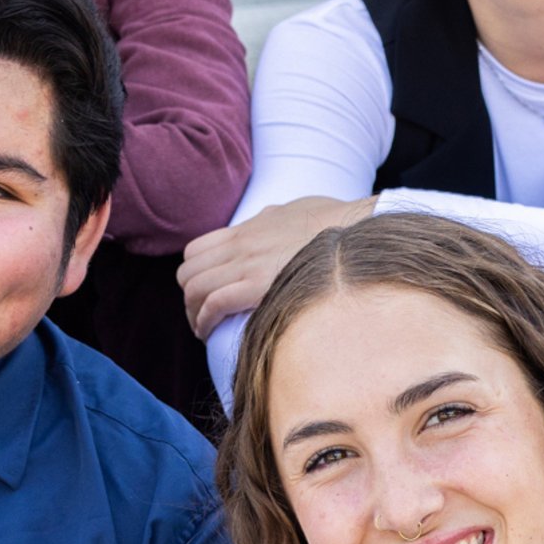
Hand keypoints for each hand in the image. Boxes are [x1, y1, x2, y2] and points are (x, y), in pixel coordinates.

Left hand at [177, 195, 373, 336]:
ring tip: (204, 330)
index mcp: (246, 230)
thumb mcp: (294, 211)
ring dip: (194, 314)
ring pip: (194, 290)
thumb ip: (274, 220)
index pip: (195, 251)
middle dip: (190, 298)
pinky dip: (205, 320)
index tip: (204, 295)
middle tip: (202, 317)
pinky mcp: (257, 285)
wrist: (356, 229)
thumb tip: (271, 221)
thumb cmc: (334, 222)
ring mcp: (247, 264)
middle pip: (187, 274)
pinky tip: (209, 333)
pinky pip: (213, 303)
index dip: (194, 276)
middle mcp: (240, 245)